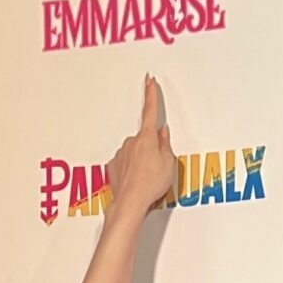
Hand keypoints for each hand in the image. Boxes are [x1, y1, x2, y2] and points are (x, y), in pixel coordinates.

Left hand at [106, 74, 174, 218]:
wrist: (131, 202)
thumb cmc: (149, 184)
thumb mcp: (168, 162)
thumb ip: (165, 145)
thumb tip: (162, 134)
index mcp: (146, 138)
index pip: (150, 110)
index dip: (151, 94)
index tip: (149, 81)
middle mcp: (131, 143)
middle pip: (145, 140)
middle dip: (152, 150)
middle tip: (158, 168)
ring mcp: (121, 154)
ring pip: (135, 153)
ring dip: (142, 162)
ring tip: (148, 179)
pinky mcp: (114, 166)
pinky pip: (126, 164)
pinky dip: (132, 171)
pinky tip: (138, 181)